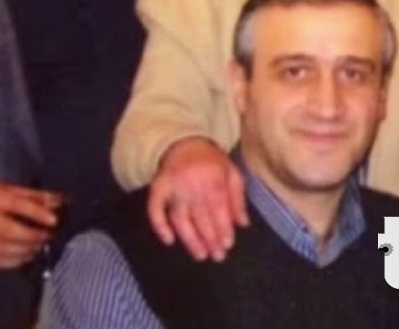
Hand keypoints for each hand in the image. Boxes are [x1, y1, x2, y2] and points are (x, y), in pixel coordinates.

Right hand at [0, 182, 62, 268]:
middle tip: (49, 235)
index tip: (54, 220)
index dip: (37, 213)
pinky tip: (28, 256)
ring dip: (27, 249)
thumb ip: (36, 196)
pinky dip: (16, 261)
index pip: (17, 205)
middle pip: (10, 231)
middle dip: (34, 235)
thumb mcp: (10, 189)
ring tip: (40, 245)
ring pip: (4, 249)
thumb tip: (62, 202)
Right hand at [147, 137, 247, 261]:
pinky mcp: (157, 189)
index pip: (219, 207)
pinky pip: (155, 210)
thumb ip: (238, 198)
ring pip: (181, 218)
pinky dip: (160, 226)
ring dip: (190, 239)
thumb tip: (243, 224)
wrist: (184, 143)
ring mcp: (172, 187)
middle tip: (217, 256)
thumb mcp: (232, 173)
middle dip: (210, 238)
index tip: (227, 244)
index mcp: (213, 177)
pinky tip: (169, 241)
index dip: (223, 227)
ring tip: (200, 255)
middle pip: (201, 216)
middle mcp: (192, 183)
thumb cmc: (212, 161)